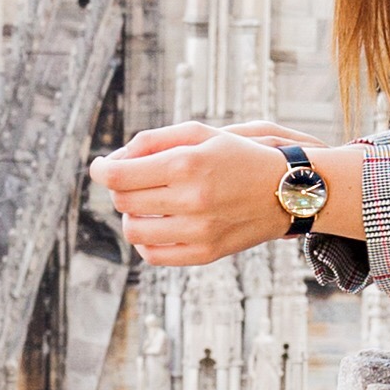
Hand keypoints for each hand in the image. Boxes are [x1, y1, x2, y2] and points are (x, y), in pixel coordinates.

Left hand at [92, 122, 299, 266]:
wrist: (289, 190)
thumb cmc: (240, 156)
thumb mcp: (201, 134)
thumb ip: (153, 141)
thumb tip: (114, 160)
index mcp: (187, 164)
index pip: (119, 175)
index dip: (101, 170)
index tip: (100, 167)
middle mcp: (191, 199)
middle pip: (123, 201)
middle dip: (119, 189)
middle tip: (131, 180)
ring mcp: (199, 230)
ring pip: (134, 230)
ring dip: (130, 215)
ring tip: (145, 204)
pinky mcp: (205, 253)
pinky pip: (153, 255)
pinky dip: (145, 241)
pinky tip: (155, 225)